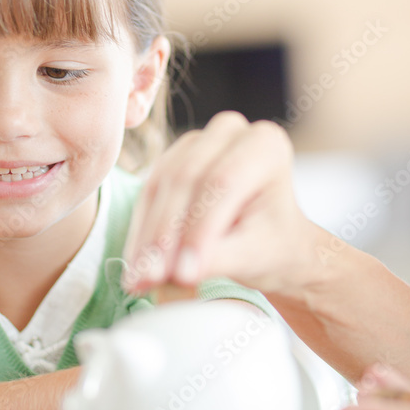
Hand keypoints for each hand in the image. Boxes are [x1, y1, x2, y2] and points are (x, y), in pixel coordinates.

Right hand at [121, 111, 314, 296]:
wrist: (270, 242)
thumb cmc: (272, 245)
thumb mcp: (255, 256)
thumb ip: (220, 259)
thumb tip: (179, 273)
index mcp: (266, 144)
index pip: (223, 183)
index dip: (198, 230)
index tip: (182, 274)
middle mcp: (230, 132)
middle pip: (187, 180)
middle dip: (167, 235)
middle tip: (152, 278)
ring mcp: (196, 142)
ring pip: (162, 186)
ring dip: (148, 236)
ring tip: (140, 278)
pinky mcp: (170, 160)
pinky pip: (149, 194)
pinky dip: (142, 232)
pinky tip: (136, 263)